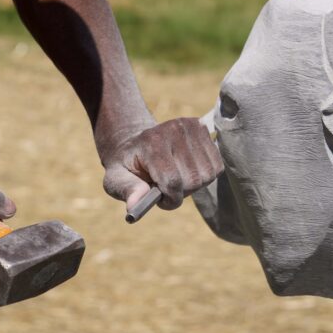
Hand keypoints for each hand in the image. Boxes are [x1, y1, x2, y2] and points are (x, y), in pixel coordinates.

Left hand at [102, 118, 223, 210]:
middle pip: (193, 180)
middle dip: (180, 192)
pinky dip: (204, 175)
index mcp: (152, 142)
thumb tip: (134, 206)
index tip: (161, 200)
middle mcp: (174, 129)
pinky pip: (217, 165)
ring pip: (207, 175)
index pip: (173, 181)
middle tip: (165, 187)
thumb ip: (127, 191)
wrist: (135, 142)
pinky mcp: (202, 127)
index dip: (170, 199)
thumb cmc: (127, 166)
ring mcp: (190, 126)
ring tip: (176, 177)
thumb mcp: (116, 179)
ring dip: (193, 184)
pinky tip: (188, 169)